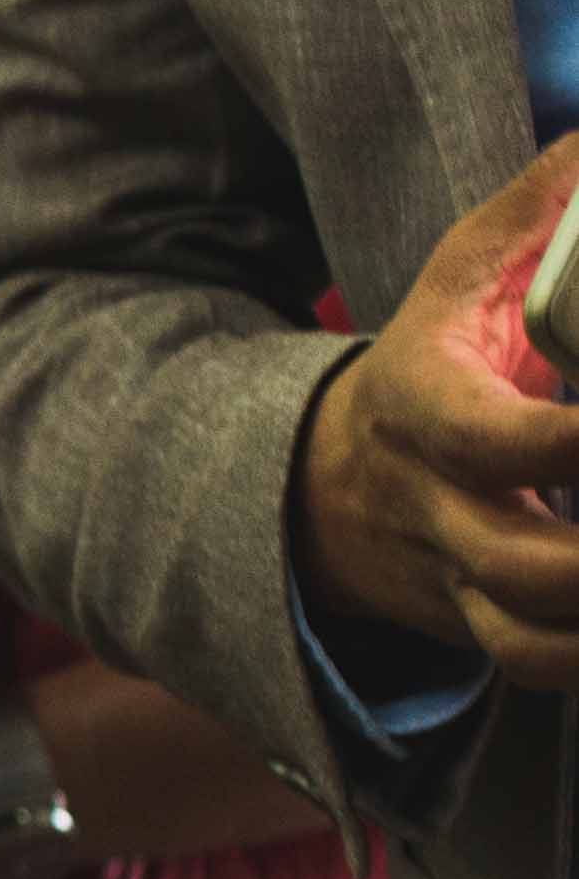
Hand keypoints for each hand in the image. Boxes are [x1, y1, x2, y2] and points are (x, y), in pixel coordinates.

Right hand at [293, 131, 578, 686]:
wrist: (325, 484)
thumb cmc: (427, 363)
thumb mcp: (461, 276)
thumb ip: (541, 211)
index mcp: (424, 411)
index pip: (498, 439)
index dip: (577, 444)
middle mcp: (435, 509)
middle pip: (527, 563)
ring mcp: (453, 579)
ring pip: (533, 638)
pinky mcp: (478, 626)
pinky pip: (539, 668)